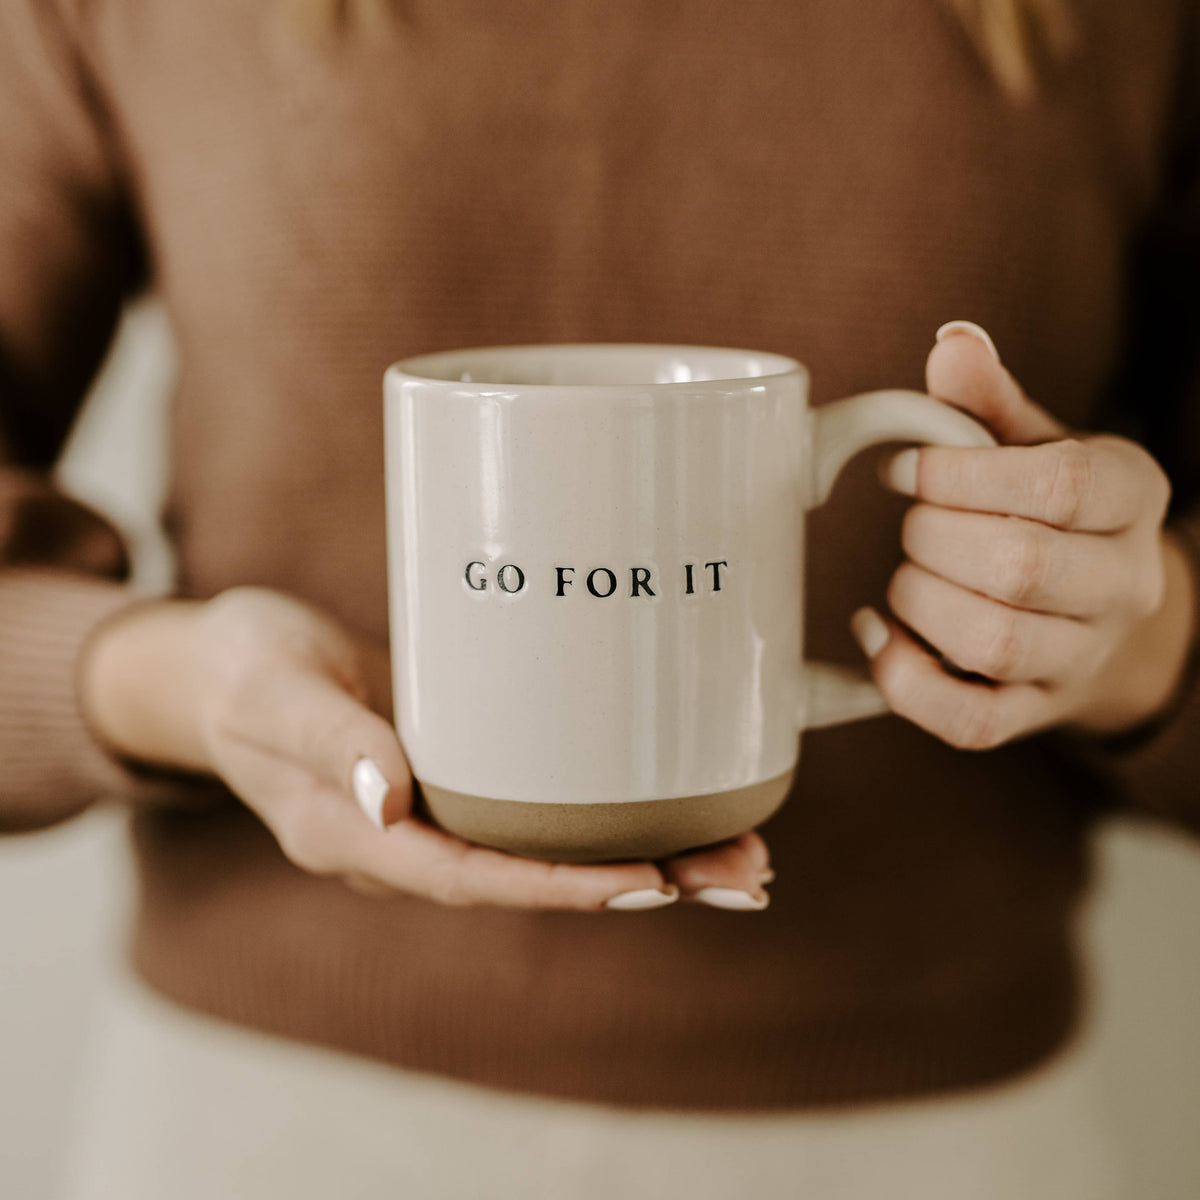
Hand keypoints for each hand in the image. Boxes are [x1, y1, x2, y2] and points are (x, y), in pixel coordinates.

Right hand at [79, 587, 772, 910]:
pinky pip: (543, 804)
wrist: (227, 665)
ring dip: (650, 853)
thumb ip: (330, 742)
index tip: (648, 883)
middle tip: (743, 874)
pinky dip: (609, 807)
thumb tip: (392, 804)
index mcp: (362, 839)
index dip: (561, 885)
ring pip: (552, 847)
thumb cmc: (242, 673)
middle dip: (643, 880)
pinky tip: (674, 796)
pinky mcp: (462, 768)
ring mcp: (440, 808)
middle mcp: (412, 838)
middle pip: (536, 877)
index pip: (473, 879)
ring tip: (743, 849)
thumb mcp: (274, 694)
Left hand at [851, 322, 1196, 748]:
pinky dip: (905, 681)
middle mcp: (1124, 585)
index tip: (903, 469)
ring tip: (904, 576)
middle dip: (934, 539)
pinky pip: (970, 721)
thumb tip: (952, 342)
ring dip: (920, 601)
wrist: (1097, 613)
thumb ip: (988, 401)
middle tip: (910, 524)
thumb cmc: (1051, 513)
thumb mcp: (1035, 443)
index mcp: (1133, 497)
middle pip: (1022, 568)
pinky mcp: (1030, 714)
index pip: (1060, 486)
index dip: (961, 476)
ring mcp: (1081, 659)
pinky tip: (876, 636)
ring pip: (997, 644)